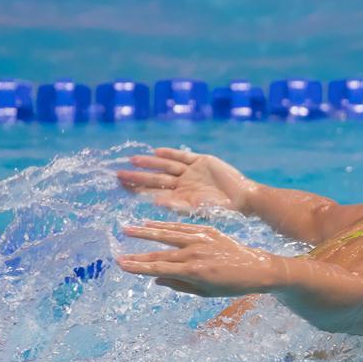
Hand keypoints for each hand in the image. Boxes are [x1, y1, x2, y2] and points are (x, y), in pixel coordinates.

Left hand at [116, 148, 254, 213]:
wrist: (244, 198)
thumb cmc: (222, 209)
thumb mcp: (196, 209)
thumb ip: (175, 205)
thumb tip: (153, 201)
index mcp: (181, 198)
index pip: (154, 191)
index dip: (137, 188)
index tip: (121, 186)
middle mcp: (184, 184)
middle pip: (156, 177)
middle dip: (138, 175)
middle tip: (119, 174)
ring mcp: (193, 172)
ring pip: (166, 165)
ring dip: (150, 162)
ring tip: (132, 160)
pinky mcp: (203, 161)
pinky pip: (183, 156)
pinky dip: (170, 153)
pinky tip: (157, 152)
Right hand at [117, 221, 277, 296]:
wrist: (257, 268)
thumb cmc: (231, 285)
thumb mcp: (205, 292)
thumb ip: (179, 284)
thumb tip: (156, 278)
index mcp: (193, 272)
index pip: (159, 268)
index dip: (138, 267)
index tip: (121, 265)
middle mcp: (195, 254)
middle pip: (159, 253)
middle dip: (137, 253)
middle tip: (117, 252)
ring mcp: (201, 240)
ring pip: (168, 234)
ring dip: (146, 232)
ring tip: (128, 229)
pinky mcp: (208, 231)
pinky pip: (182, 227)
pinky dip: (166, 225)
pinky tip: (151, 223)